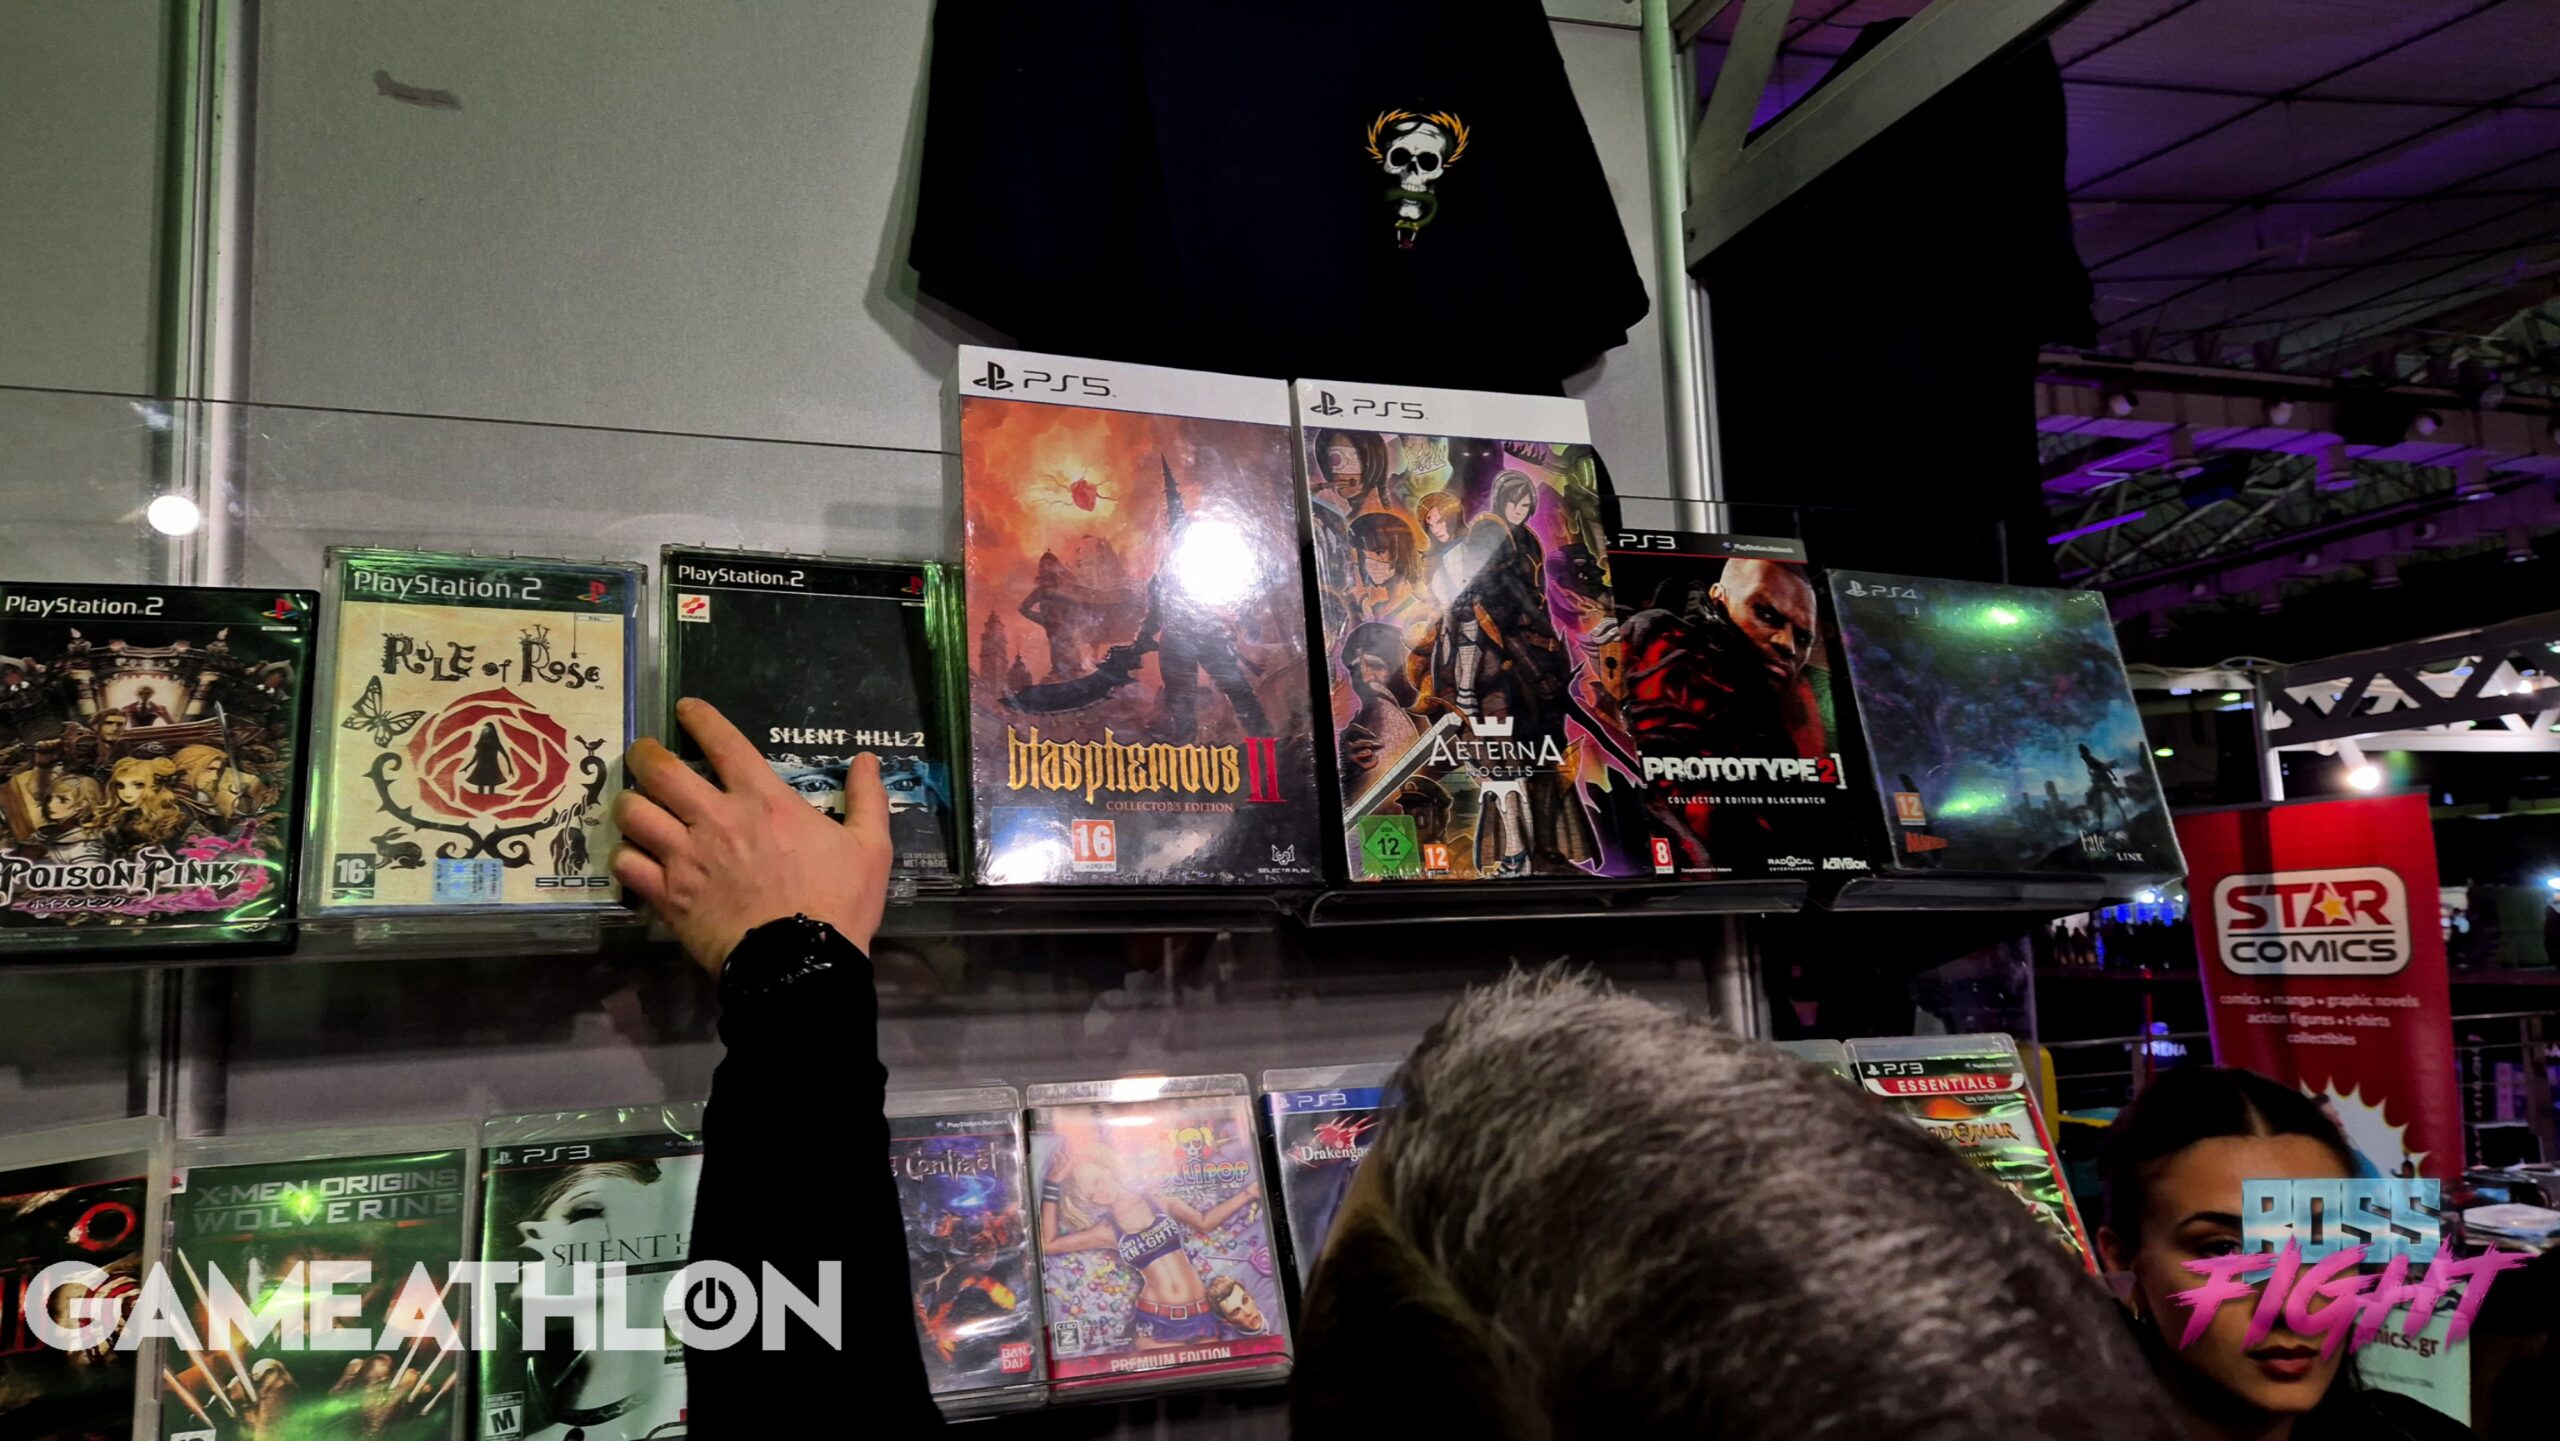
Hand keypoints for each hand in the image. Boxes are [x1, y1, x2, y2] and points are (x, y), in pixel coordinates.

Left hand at [611, 697, 891, 974]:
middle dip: (645, 754)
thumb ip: (866, 800)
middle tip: (644, 754)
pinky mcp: (667, 897)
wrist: (802, 967)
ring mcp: (685, 858)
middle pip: (659, 770)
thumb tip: (867, 760)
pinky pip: (626, 864)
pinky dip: (625, 856)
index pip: (723, 742)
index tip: (686, 709)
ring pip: (633, 813)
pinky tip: (633, 857)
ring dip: (631, 804)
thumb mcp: (870, 848)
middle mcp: (716, 819)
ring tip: (636, 806)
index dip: (699, 718)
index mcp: (764, 801)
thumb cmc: (839, 904)